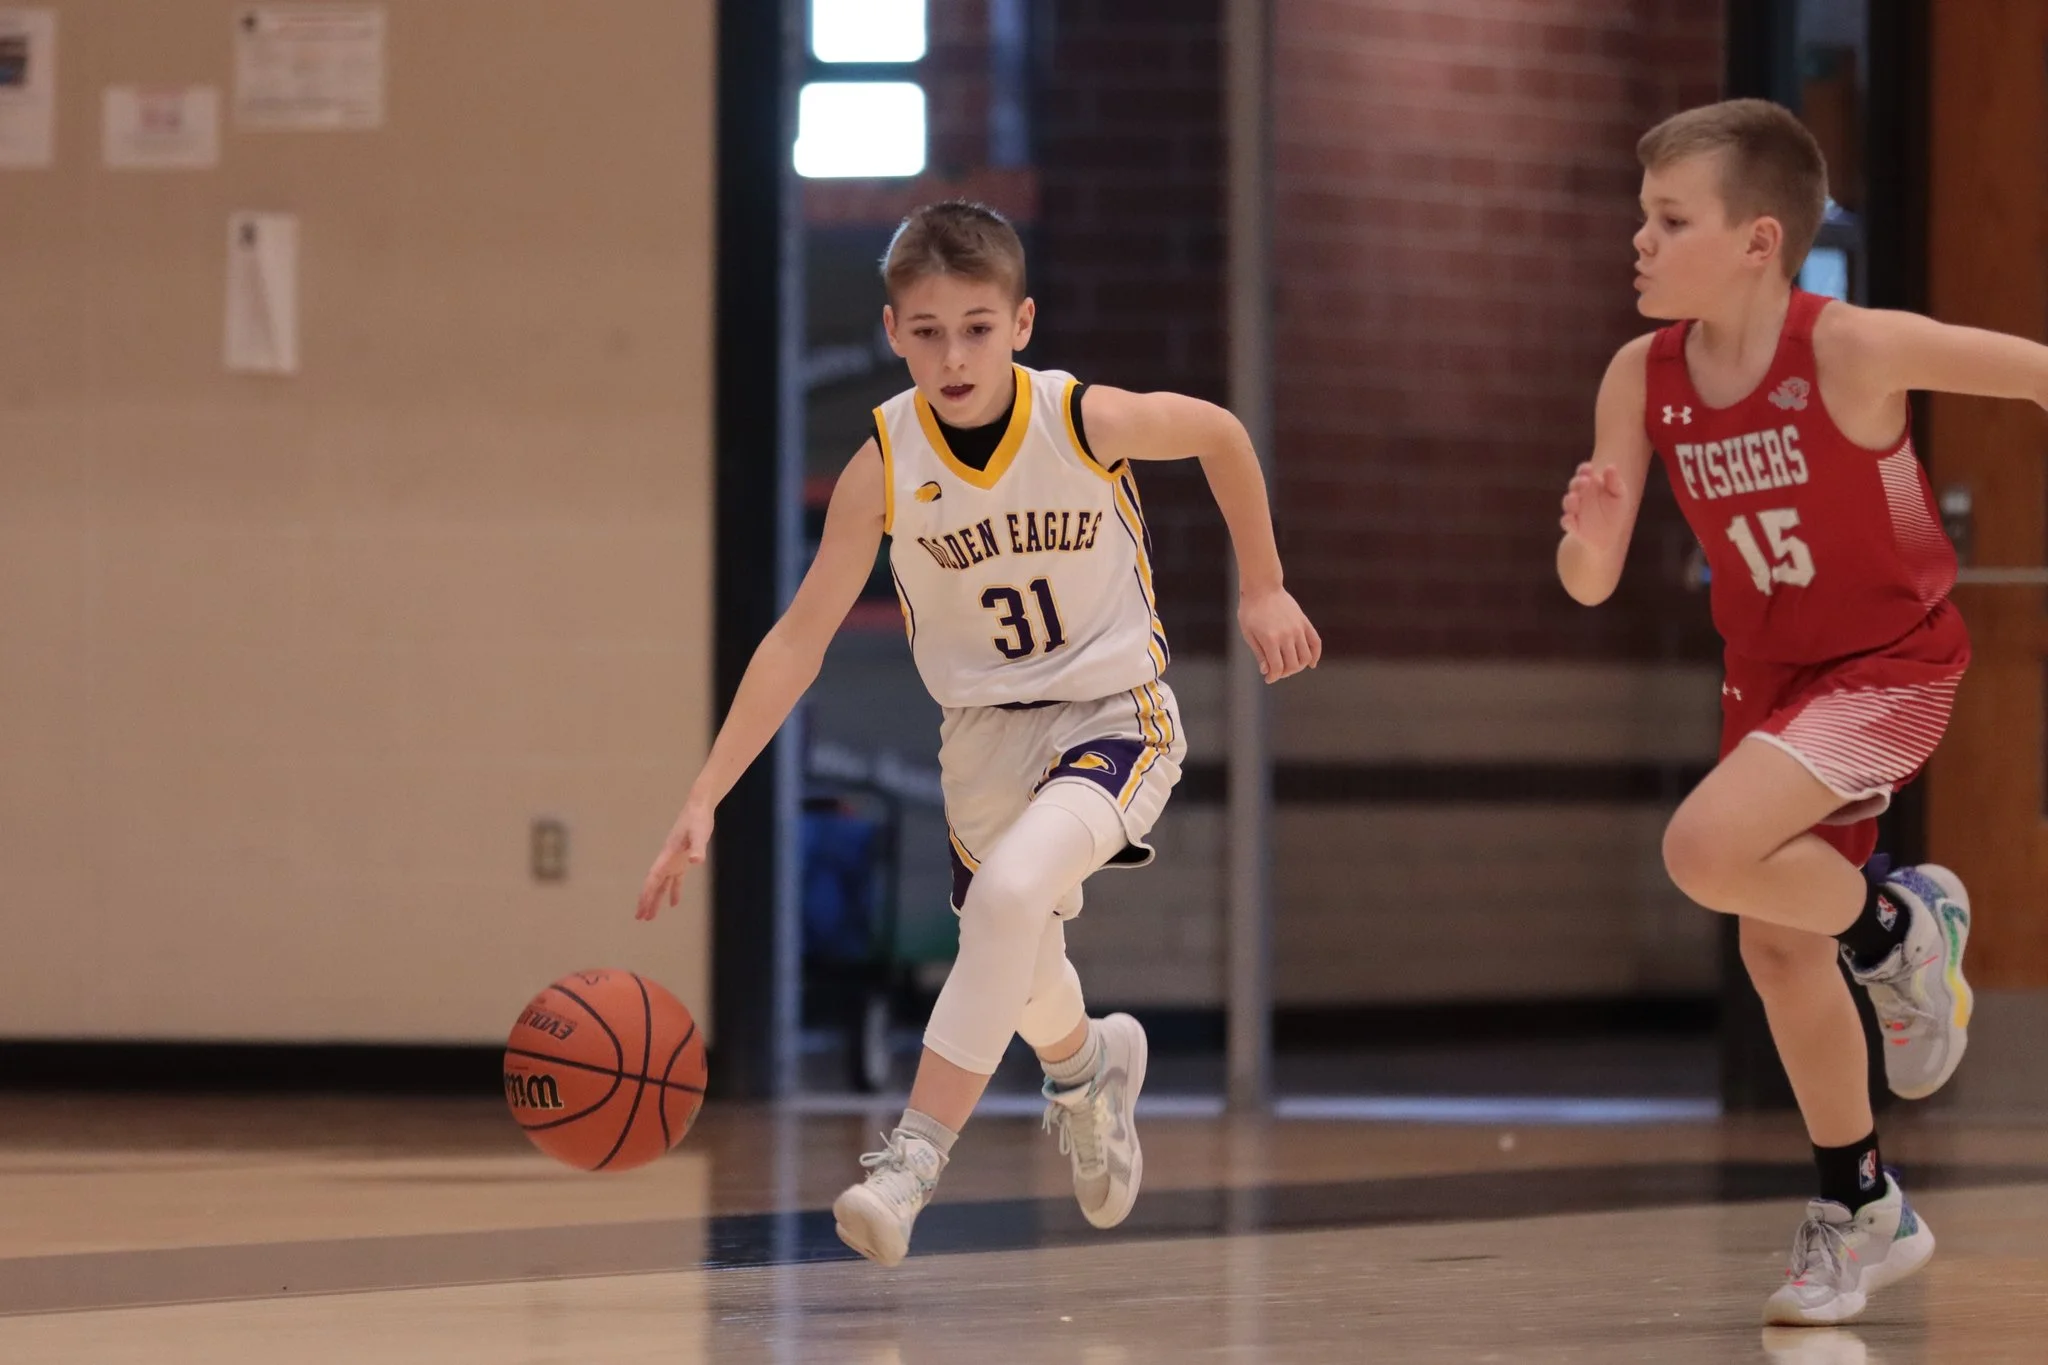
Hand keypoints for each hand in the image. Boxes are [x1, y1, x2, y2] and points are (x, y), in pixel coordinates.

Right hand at [637, 800, 712, 920]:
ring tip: (650, 916)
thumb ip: (697, 848)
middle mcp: (668, 860)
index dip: (647, 893)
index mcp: (667, 855)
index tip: (641, 908)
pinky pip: (675, 879)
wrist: (699, 807)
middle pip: (654, 884)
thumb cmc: (698, 819)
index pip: (653, 878)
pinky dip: (674, 891)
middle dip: (647, 901)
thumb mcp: (699, 834)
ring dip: (656, 899)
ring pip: (662, 884)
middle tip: (639, 918)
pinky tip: (674, 903)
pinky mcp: (683, 859)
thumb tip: (696, 861)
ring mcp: (674, 860)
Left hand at [1238, 586, 1321, 681]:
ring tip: (1289, 665)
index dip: (1273, 677)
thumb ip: (1259, 653)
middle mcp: (1287, 635)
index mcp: (1270, 639)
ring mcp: (1298, 629)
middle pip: (1292, 665)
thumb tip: (1267, 672)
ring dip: (1298, 666)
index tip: (1269, 679)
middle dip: (1284, 673)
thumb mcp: (1248, 633)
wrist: (1262, 587)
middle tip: (1277, 671)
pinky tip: (1311, 663)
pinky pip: (1315, 642)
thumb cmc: (1251, 610)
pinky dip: (1315, 655)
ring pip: (1305, 657)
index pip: (1277, 668)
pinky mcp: (1304, 622)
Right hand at [1560, 462, 1629, 551]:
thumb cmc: (1614, 512)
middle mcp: (1580, 495)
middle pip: (1574, 485)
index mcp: (1591, 484)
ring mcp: (1574, 510)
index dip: (1584, 470)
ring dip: (1570, 500)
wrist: (1607, 536)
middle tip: (1584, 482)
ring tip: (1575, 497)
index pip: (1584, 473)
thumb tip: (1610, 467)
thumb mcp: (1619, 496)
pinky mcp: (1572, 526)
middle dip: (1577, 483)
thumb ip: (1615, 482)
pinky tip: (1570, 518)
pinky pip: (1566, 522)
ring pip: (1568, 502)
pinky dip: (1567, 520)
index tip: (1588, 468)